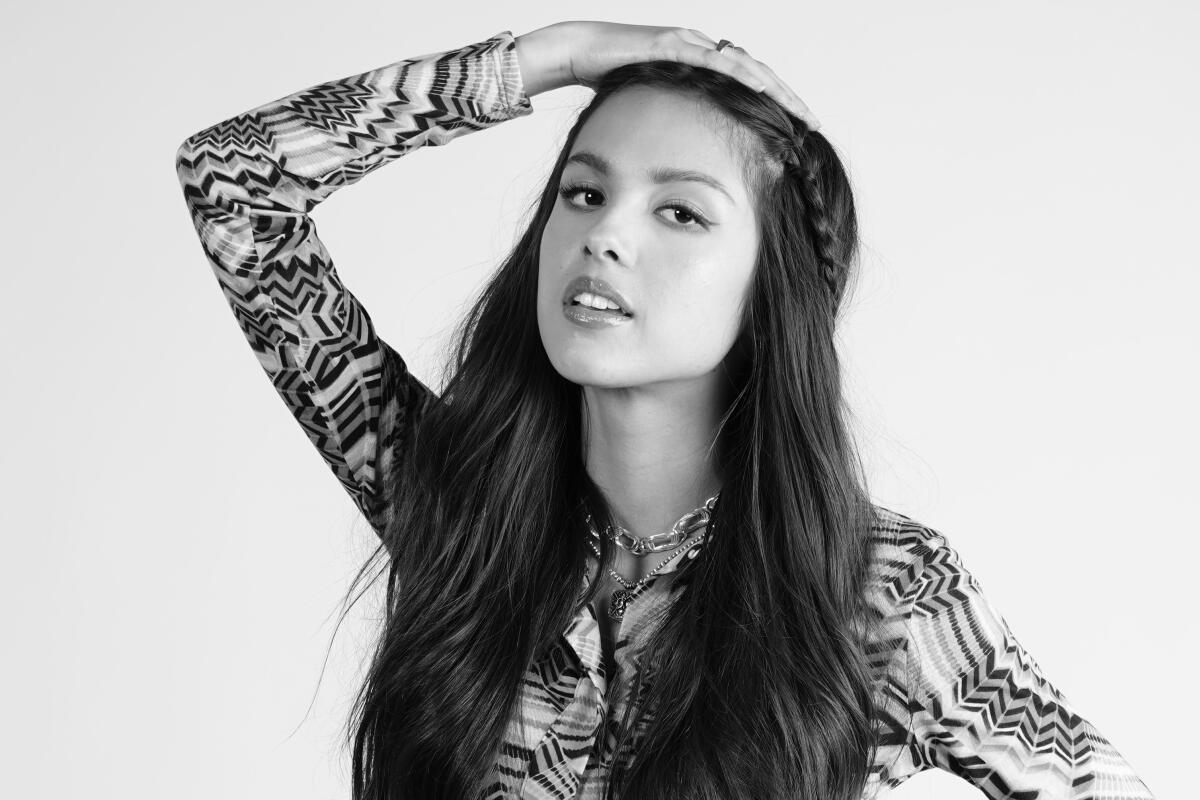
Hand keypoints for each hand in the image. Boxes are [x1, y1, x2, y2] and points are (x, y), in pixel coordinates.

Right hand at [554, 20, 819, 129]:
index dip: (775, 103)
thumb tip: (682, 146)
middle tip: (814, 123)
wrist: (579, 51)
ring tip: (799, 111)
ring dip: (776, 89)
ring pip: (745, 66)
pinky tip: (762, 88)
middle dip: (788, 99)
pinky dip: (741, 74)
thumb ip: (671, 116)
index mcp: (701, 62)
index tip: (798, 127)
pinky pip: (714, 60)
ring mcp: (690, 43)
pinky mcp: (674, 44)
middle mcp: (702, 48)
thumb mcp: (651, 103)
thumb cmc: (610, 78)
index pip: (748, 83)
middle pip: (757, 74)